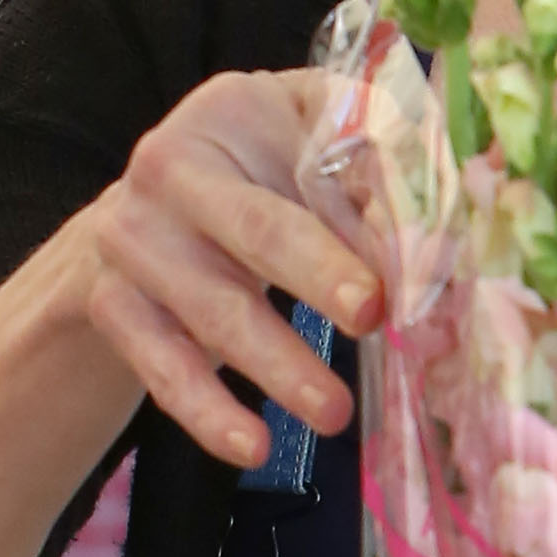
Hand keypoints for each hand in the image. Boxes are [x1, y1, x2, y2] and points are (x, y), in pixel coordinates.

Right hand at [61, 66, 386, 472]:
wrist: (139, 220)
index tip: (421, 258)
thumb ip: (372, 172)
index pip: (315, 156)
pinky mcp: (115, 307)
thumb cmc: (255, 179)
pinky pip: (165, 368)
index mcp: (233, 110)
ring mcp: (134, 239)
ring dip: (278, 365)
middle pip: (258, 228)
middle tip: (372, 315)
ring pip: (215, 310)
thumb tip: (441, 242)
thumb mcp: (307, 145)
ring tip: (333, 413)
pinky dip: (208, 412)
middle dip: (318, 274)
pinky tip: (252, 446)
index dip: (371, 208)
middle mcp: (170, 166)